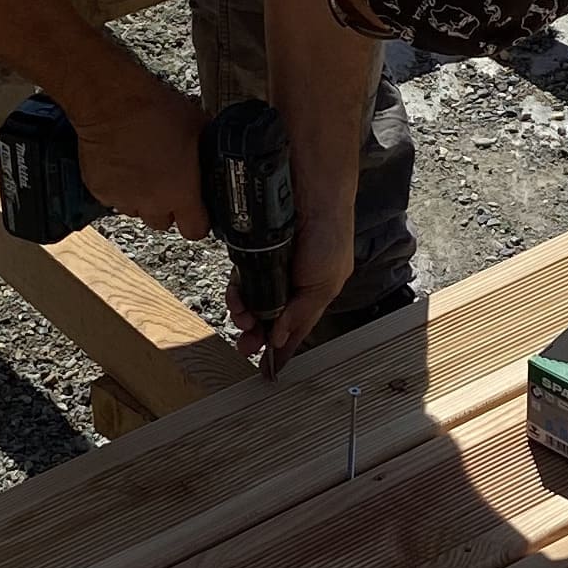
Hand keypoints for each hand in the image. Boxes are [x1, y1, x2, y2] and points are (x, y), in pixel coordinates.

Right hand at [71, 73, 207, 237]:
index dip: (199, 221)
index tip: (199, 211)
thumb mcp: (197, 126)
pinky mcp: (100, 190)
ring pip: (137, 211)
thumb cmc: (153, 110)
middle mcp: (152, 203)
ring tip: (144, 170)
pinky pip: (114, 197)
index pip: (196, 231)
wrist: (112, 102)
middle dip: (168, 207)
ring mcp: (123, 199)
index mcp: (180, 193)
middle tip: (168, 183)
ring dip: (143, 197)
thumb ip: (206, 149)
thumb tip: (213, 149)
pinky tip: (124, 164)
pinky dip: (119, 186)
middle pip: (164, 223)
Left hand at [235, 210, 355, 373]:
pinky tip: (239, 299)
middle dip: (254, 334)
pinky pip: (239, 279)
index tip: (269, 371)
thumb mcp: (324, 284)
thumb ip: (301, 313)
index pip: (295, 329)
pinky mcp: (254, 255)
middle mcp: (291, 284)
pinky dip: (236, 292)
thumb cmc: (330, 237)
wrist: (314, 195)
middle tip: (244, 345)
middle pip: (267, 318)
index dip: (283, 350)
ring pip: (251, 301)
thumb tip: (279, 340)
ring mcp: (272, 269)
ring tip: (242, 318)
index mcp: (314, 295)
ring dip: (243, 314)